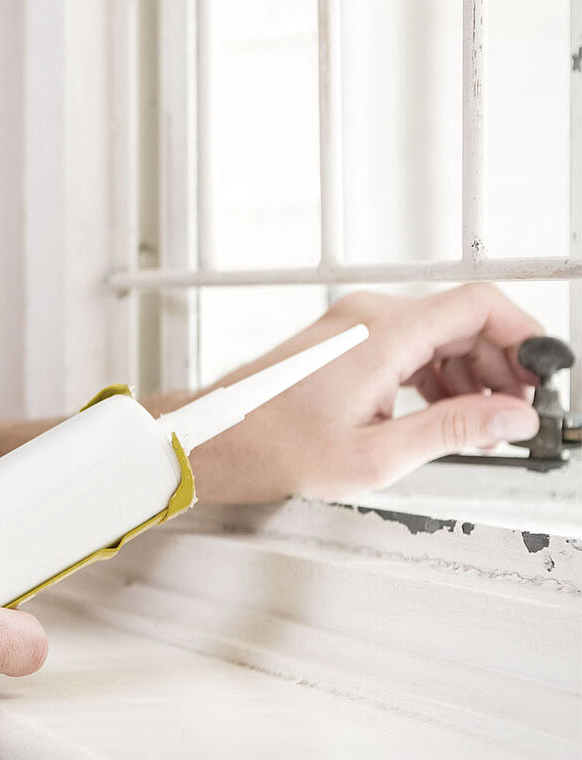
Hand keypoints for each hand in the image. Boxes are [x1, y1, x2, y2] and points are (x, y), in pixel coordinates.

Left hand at [190, 282, 545, 502]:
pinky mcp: (345, 341)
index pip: (479, 304)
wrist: (213, 440)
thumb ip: (453, 430)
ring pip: (439, 334)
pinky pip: (411, 345)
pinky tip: (443, 416)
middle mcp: (368, 317)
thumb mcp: (376, 454)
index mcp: (381, 334)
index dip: (524, 335)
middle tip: (515, 416)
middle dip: (501, 366)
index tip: (544, 372)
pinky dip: (437, 376)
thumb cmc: (273, 447)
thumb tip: (513, 418)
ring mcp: (354, 325)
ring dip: (471, 376)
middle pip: (464, 320)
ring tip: (479, 427)